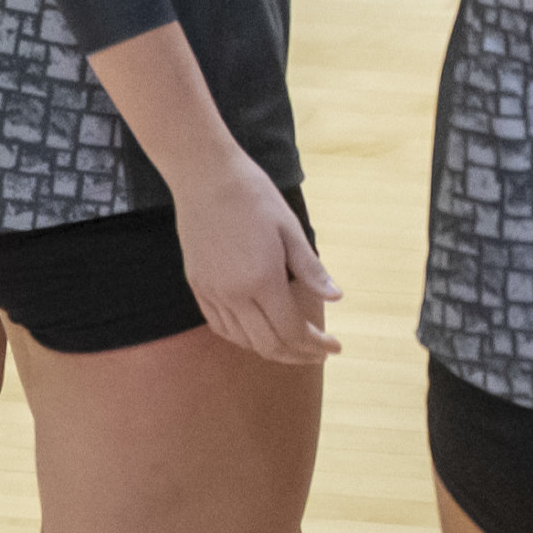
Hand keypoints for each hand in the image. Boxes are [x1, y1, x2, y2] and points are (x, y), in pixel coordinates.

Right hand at [175, 159, 342, 364]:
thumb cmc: (254, 197)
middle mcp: (234, 295)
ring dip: (271, 349)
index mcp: (262, 280)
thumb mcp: (291, 229)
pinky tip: (257, 332)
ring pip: (243, 340)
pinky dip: (243, 337)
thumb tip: (335, 298)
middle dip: (298, 355)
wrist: (205, 177)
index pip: (292, 331)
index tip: (335, 346)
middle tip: (320, 352)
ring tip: (294, 345)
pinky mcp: (197, 286)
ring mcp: (211, 292)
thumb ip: (311, 269)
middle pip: (268, 344)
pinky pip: (220, 326)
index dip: (316, 345)